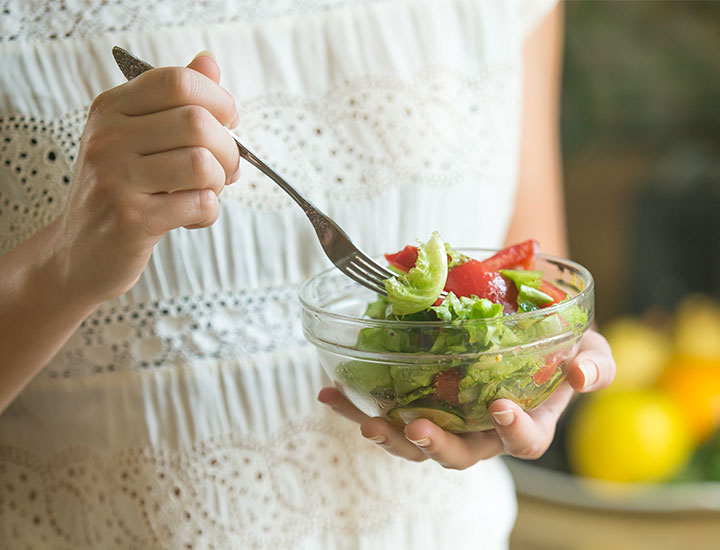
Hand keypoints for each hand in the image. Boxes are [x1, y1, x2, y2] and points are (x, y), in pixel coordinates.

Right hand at [53, 52, 239, 305]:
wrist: (81, 252)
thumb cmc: (120, 191)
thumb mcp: (138, 138)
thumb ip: (174, 101)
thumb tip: (209, 62)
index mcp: (112, 109)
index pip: (178, 81)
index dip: (218, 101)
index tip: (227, 123)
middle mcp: (108, 138)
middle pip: (198, 123)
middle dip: (229, 150)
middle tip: (225, 169)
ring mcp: (116, 179)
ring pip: (203, 164)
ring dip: (219, 183)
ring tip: (205, 192)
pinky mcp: (131, 220)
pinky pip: (200, 204)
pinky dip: (209, 213)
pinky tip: (191, 217)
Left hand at [318, 329, 614, 469]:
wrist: (524, 323)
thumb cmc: (560, 344)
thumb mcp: (588, 350)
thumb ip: (595, 365)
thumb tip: (581, 374)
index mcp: (525, 422)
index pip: (523, 442)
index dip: (512, 431)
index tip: (499, 406)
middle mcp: (482, 430)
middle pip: (459, 454)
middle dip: (436, 446)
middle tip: (417, 428)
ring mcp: (447, 418)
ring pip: (416, 442)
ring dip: (390, 435)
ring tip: (365, 421)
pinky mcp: (419, 401)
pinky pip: (387, 411)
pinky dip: (357, 407)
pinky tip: (329, 393)